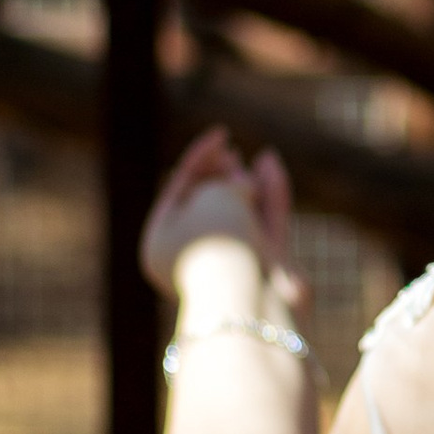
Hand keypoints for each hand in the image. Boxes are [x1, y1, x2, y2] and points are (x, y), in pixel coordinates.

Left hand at [141, 127, 303, 309]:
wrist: (250, 299)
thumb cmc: (219, 242)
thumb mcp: (214, 196)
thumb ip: (227, 182)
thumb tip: (246, 183)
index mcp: (161, 245)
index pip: (179, 191)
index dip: (201, 159)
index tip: (222, 135)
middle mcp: (194, 256)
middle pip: (209, 204)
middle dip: (223, 175)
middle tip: (233, 156)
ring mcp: (231, 263)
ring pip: (242, 212)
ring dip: (250, 183)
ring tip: (263, 157)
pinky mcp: (264, 267)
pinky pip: (265, 221)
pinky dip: (270, 193)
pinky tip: (272, 165)